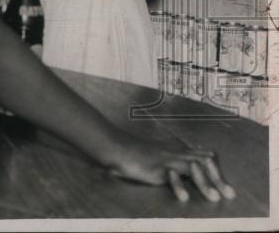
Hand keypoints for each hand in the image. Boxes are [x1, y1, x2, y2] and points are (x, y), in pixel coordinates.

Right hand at [105, 131, 236, 203]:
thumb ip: (174, 166)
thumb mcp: (159, 158)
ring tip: (214, 198)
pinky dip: (178, 186)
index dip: (218, 171)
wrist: (116, 146)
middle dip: (218, 177)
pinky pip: (170, 174)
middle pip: (204, 159)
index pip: (205, 155)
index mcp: (178, 152)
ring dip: (205, 182)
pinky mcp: (155, 167)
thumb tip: (186, 175)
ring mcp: (166, 160)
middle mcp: (175, 154)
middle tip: (229, 195)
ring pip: (191, 166)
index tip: (227, 190)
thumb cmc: (135, 155)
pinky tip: (184, 197)